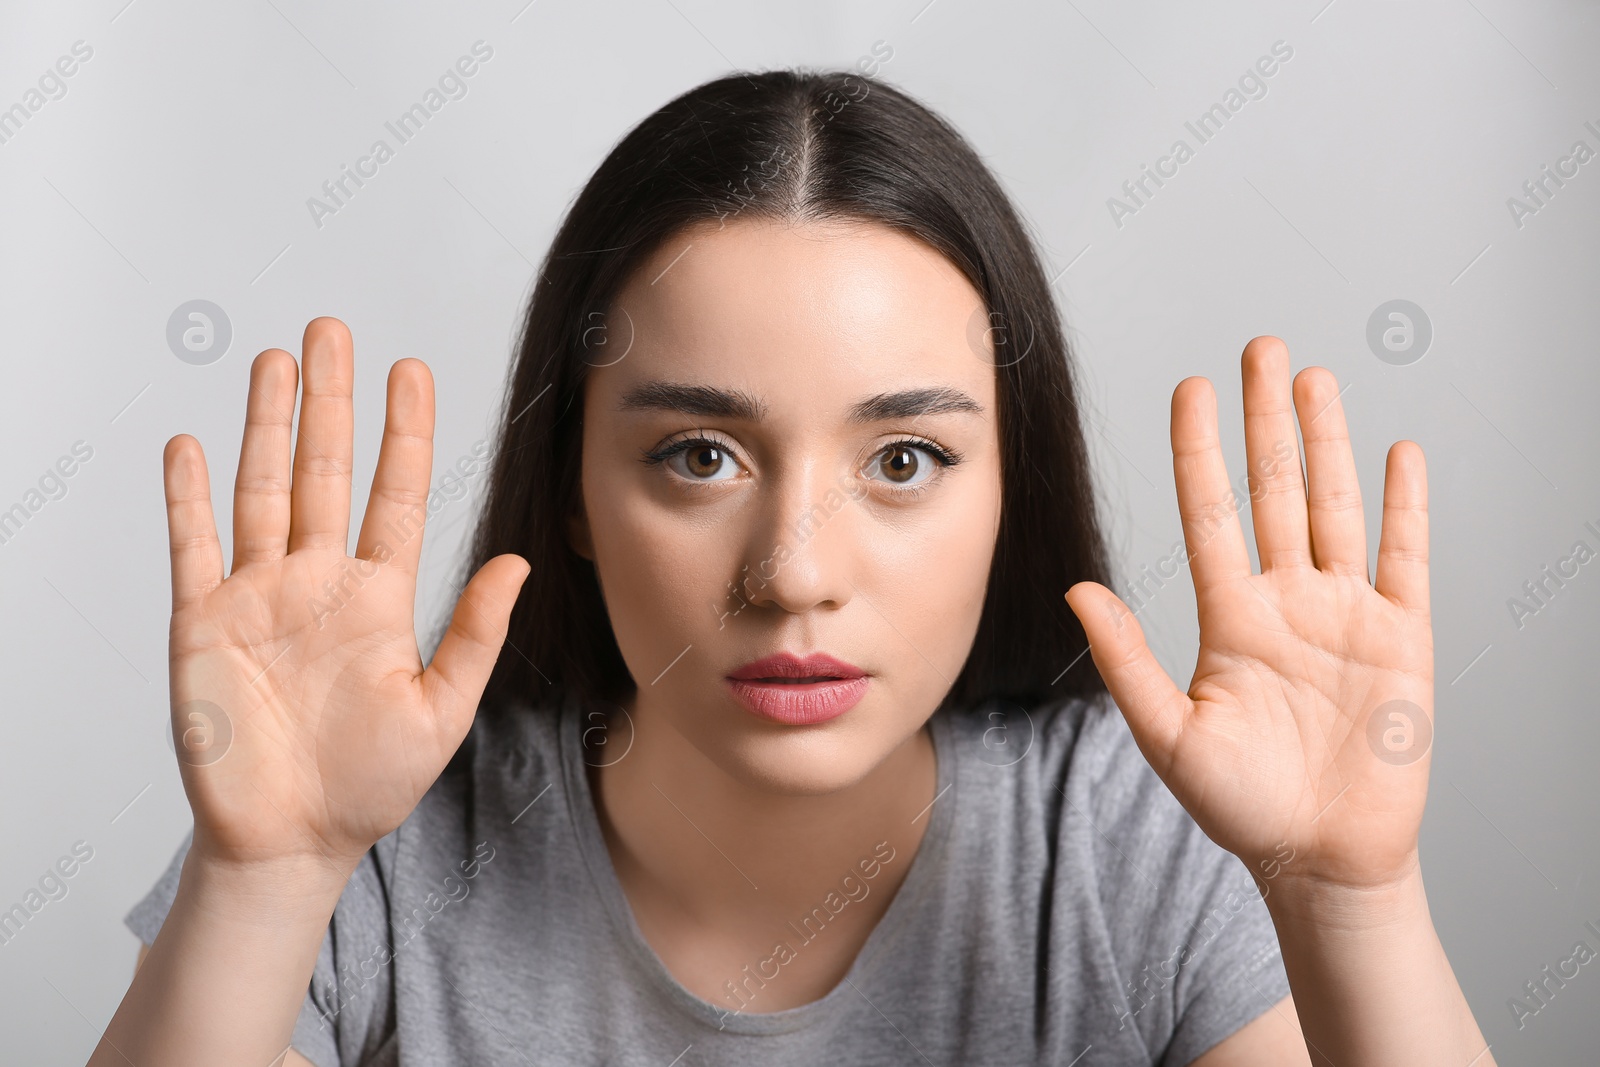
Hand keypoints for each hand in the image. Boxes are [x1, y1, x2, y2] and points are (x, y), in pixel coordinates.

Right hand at [163, 317, 528, 875]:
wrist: (292, 843)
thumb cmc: (368, 785)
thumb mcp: (441, 710)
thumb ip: (474, 632)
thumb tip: (517, 561)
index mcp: (378, 598)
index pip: (395, 495)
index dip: (403, 433)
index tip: (411, 371)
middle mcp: (318, 583)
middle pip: (325, 473)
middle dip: (330, 401)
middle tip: (332, 332)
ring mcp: (258, 598)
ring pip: (263, 491)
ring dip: (266, 427)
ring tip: (276, 362)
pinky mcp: (203, 625)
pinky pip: (193, 548)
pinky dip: (188, 498)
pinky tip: (191, 445)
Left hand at [1065, 336, 1431, 892]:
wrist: (1321, 859)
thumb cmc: (1241, 807)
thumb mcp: (1170, 735)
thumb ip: (1127, 661)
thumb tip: (1078, 590)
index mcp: (1230, 619)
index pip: (1210, 514)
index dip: (1200, 450)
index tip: (1190, 389)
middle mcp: (1287, 602)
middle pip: (1274, 490)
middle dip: (1264, 420)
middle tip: (1258, 348)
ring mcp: (1346, 615)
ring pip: (1334, 507)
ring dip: (1327, 443)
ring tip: (1313, 379)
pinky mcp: (1402, 638)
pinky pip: (1405, 557)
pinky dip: (1405, 506)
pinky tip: (1397, 452)